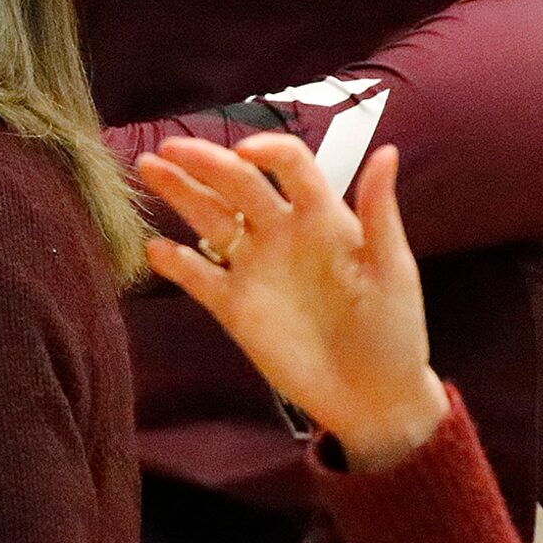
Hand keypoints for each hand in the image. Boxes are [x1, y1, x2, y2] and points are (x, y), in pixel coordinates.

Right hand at [136, 137, 449, 471]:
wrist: (373, 396)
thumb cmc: (394, 330)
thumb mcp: (392, 269)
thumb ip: (380, 211)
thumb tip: (387, 151)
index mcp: (323, 217)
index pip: (289, 166)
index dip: (266, 151)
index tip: (243, 152)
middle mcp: (281, 233)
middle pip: (236, 184)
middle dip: (202, 161)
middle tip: (168, 146)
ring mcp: (254, 268)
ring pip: (209, 219)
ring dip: (179, 192)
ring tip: (148, 167)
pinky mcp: (234, 306)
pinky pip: (197, 277)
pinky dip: (174, 262)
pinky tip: (155, 247)